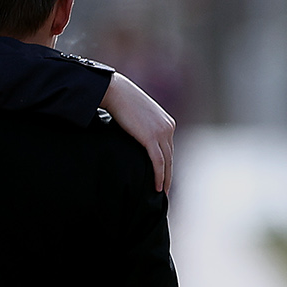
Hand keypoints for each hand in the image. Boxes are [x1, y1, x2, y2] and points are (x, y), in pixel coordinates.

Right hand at [101, 73, 174, 193]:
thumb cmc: (122, 102)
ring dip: (165, 180)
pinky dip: (159, 176)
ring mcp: (161, 133)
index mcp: (167, 123)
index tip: (164, 177)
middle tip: (166, 191)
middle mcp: (168, 128)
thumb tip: (137, 138)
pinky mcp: (151, 138)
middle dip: (169, 175)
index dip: (167, 165)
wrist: (116, 92)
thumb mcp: (138, 116)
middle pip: (170, 157)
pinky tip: (157, 188)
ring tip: (161, 194)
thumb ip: (143, 128)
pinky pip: (158, 162)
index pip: (168, 148)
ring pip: (167, 162)